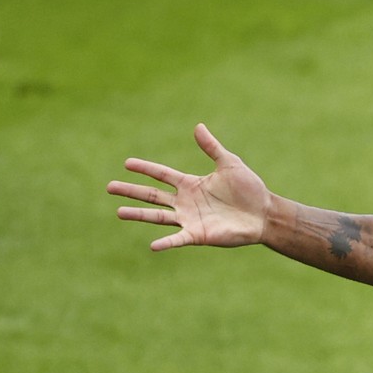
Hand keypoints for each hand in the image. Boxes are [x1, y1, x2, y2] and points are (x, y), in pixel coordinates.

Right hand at [107, 124, 270, 250]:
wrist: (264, 213)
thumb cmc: (250, 189)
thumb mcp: (230, 163)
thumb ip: (212, 148)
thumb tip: (198, 126)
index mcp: (191, 184)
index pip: (162, 175)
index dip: (145, 169)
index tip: (126, 163)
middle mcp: (186, 202)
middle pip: (153, 195)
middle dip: (131, 191)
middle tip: (109, 186)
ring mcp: (190, 219)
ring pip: (158, 216)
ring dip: (138, 214)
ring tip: (119, 211)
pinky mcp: (198, 235)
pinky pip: (178, 239)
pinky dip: (166, 242)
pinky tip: (153, 246)